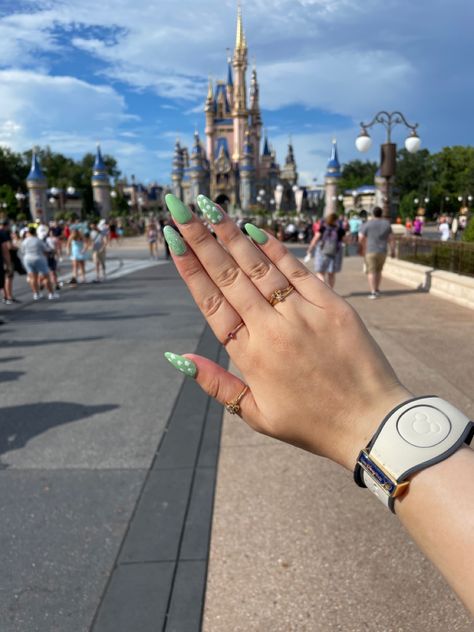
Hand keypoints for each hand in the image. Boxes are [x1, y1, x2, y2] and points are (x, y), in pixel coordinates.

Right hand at [163, 195, 410, 471]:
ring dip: (232, 236)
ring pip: (259, 267)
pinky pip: (298, 270)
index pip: (211, 303)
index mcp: (250, 356)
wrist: (369, 423)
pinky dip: (275, 248)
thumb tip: (178, 356)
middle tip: (181, 210)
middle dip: (201, 240)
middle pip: (229, 277)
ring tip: (210, 210)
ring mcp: (303, 314)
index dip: (190, 269)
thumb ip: (216, 383)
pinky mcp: (332, 306)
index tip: (173, 241)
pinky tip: (254, 228)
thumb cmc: (310, 423)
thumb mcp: (256, 414)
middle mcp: (272, 329)